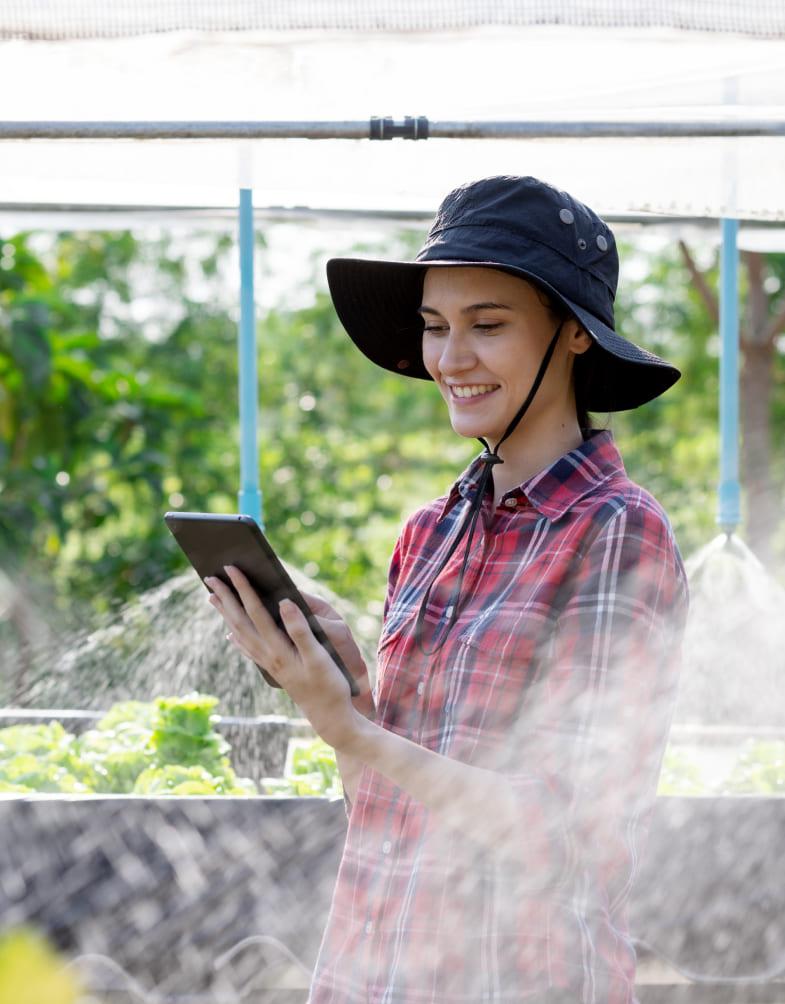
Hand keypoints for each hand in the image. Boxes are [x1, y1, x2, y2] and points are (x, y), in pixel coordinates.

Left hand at [205, 567, 369, 750]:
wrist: (330, 717)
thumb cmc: (329, 687)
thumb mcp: (319, 657)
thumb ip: (301, 630)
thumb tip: (284, 602)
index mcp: (277, 648)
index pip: (255, 612)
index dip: (243, 588)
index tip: (232, 569)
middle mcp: (267, 655)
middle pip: (239, 621)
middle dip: (225, 597)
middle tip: (210, 576)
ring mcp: (268, 664)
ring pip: (239, 633)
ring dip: (226, 613)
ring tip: (213, 597)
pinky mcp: (273, 670)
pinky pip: (248, 649)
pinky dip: (236, 637)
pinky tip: (231, 634)